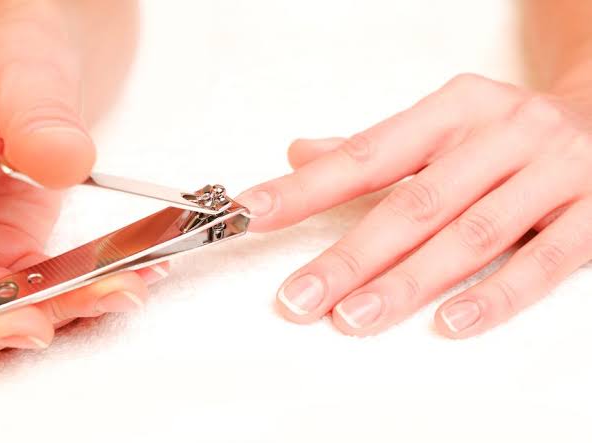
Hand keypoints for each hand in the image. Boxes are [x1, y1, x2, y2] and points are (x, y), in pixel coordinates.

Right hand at [0, 2, 163, 365]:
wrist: (39, 72)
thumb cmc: (12, 65)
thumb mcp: (24, 78)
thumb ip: (39, 120)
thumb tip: (62, 162)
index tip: (16, 320)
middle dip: (18, 324)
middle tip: (93, 298)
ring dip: (61, 312)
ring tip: (124, 286)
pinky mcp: (7, 255)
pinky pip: (36, 295)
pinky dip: (80, 294)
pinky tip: (125, 276)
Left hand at [238, 73, 591, 337]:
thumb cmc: (513, 131)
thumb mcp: (448, 123)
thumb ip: (378, 146)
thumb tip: (302, 153)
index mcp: (456, 110)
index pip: (368, 153)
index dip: (310, 187)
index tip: (258, 213)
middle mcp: (503, 134)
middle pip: (413, 204)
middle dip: (349, 256)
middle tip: (299, 298)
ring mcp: (554, 173)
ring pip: (470, 236)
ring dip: (406, 283)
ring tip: (352, 318)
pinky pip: (545, 261)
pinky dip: (496, 295)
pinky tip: (450, 323)